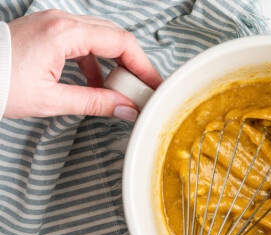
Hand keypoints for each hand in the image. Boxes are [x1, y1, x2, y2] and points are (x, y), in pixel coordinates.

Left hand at [5, 9, 162, 119]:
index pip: (121, 42)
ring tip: (120, 89)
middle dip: (134, 62)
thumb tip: (126, 110)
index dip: (144, 65)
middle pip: (116, 35)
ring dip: (116, 61)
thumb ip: (94, 103)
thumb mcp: (50, 100)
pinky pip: (84, 39)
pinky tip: (95, 82)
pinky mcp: (48, 30)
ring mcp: (53, 22)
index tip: (154, 84)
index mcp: (64, 33)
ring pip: (101, 36)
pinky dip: (96, 60)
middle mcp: (61, 21)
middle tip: (143, 87)